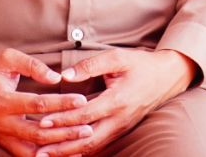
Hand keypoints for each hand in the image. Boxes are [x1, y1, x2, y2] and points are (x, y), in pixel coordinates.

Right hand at [0, 50, 92, 156]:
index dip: (62, 103)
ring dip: (59, 149)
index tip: (82, 100)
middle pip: (39, 133)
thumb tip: (56, 77)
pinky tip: (65, 152)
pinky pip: (26, 155)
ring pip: (34, 151)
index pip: (38, 104)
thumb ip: (33, 65)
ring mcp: (1, 136)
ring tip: (81, 143)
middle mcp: (0, 123)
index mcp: (2, 100)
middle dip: (66, 132)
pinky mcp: (2, 143)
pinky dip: (46, 156)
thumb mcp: (8, 58)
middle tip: (88, 128)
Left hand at [33, 48, 196, 156]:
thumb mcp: (116, 58)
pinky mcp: (121, 130)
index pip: (84, 114)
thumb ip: (89, 66)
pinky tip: (66, 153)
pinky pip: (100, 144)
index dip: (63, 119)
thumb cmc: (140, 65)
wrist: (167, 77)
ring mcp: (121, 128)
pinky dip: (82, 151)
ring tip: (46, 155)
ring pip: (93, 146)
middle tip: (39, 150)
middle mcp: (119, 119)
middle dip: (62, 146)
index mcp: (117, 100)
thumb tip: (64, 76)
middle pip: (87, 139)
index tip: (42, 122)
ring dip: (70, 152)